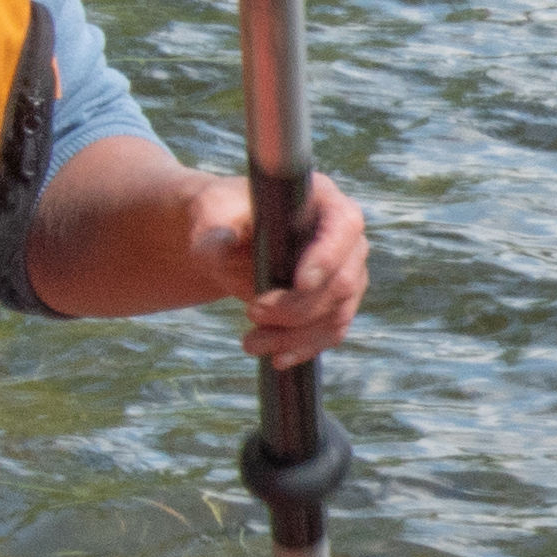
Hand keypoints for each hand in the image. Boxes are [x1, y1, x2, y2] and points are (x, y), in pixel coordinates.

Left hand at [224, 171, 366, 363]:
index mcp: (322, 198)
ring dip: (296, 335)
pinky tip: (275, 358)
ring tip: (250, 342)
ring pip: (338, 312)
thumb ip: (213, 227)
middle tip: (251, 312)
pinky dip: (305, 347)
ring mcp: (346, 270)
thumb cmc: (222, 215)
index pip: (344, 225)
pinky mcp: (336, 301)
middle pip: (344, 279)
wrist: (225, 237)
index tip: (299, 283)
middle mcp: (344, 235)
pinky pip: (332, 331)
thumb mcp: (210, 212)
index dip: (329, 255)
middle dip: (299, 306)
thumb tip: (220, 244)